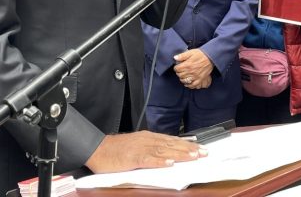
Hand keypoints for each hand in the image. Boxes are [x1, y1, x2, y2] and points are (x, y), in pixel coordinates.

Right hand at [85, 130, 206, 172]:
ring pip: (164, 151)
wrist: (97, 149)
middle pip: (171, 144)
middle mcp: (147, 141)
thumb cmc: (116, 150)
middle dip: (189, 148)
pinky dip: (159, 161)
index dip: (187, 144)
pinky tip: (169, 163)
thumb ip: (152, 150)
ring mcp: (140, 149)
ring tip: (193, 156)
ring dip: (179, 153)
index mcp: (148, 138)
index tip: (200, 147)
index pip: (172, 140)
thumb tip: (169, 156)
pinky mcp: (132, 158)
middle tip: (204, 152)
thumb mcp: (137, 147)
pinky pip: (148, 160)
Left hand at [173, 49, 213, 88]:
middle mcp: (190, 71)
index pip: (177, 69)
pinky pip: (193, 85)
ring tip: (183, 76)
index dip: (176, 67)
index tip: (177, 66)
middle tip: (180, 70)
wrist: (210, 58)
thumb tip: (175, 58)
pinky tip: (187, 83)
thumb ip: (182, 56)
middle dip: (178, 73)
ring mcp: (195, 76)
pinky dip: (189, 85)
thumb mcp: (190, 52)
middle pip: (180, 75)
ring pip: (184, 80)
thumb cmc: (200, 54)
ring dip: (182, 78)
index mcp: (187, 65)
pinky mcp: (200, 79)